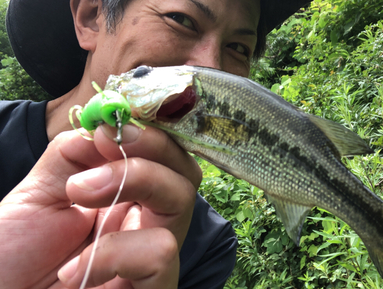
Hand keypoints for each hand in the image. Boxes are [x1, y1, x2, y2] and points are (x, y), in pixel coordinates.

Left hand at [0, 124, 200, 288]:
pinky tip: (75, 270)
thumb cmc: (13, 260)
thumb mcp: (36, 194)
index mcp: (124, 197)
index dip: (150, 129)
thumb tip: (103, 126)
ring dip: (133, 180)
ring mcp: (152, 254)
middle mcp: (145, 221)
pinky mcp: (154, 285)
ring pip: (182, 198)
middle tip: (107, 142)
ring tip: (78, 194)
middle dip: (153, 144)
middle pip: (184, 170)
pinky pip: (159, 252)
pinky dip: (115, 251)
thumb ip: (72, 156)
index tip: (110, 122)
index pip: (163, 155)